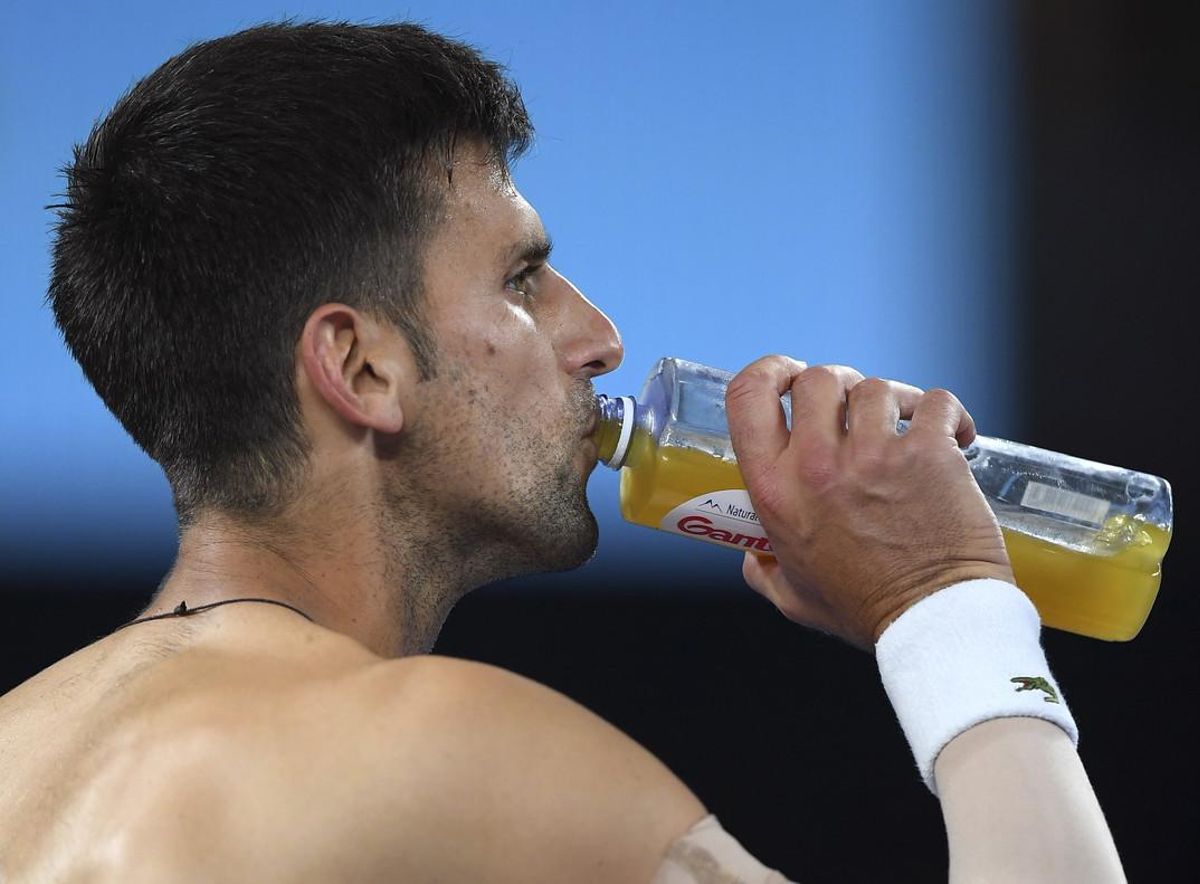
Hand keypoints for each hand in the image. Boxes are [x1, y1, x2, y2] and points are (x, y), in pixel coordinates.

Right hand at [725, 355, 1013, 649]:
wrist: (935, 622)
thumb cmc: (866, 611)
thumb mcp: (791, 596)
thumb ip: (763, 569)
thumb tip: (754, 553)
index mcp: (775, 490)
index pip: (747, 396)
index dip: (768, 371)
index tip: (786, 376)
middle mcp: (818, 465)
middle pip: (816, 378)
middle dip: (836, 384)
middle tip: (853, 409)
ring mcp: (875, 455)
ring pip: (876, 387)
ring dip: (891, 402)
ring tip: (906, 429)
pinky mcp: (929, 453)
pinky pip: (935, 402)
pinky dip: (946, 413)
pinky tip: (953, 437)